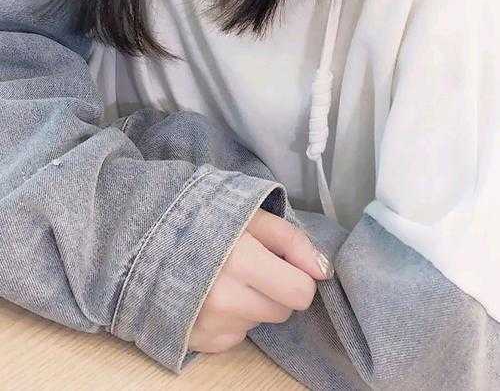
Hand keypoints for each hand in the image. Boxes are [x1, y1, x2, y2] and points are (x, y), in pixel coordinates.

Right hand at [187, 206, 333, 354]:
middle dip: (277, 289)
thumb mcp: (251, 216)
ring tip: (225, 276)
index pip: (300, 292)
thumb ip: (292, 240)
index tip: (283, 263)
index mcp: (240, 261)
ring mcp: (213, 325)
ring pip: (262, 321)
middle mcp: (226, 299)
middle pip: (284, 311)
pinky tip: (212, 294)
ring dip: (253, 302)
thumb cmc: (204, 220)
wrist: (147, 241)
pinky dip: (233, 317)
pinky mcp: (204, 342)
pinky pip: (239, 334)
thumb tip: (323, 271)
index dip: (298, 276)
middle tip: (251, 267)